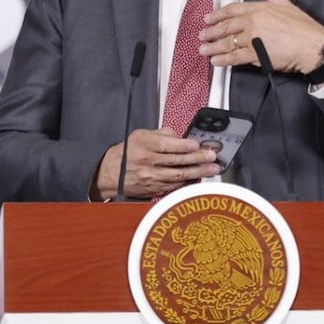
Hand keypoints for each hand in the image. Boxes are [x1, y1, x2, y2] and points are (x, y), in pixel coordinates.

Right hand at [91, 128, 220, 200]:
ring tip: (212, 169)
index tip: (197, 145)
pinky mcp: (154, 189)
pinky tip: (199, 179)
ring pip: (179, 176)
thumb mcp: (141, 135)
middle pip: (177, 161)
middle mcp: (148, 163)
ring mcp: (152, 178)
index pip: (167, 146)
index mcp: (145, 146)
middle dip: (197, 159)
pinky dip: (188, 182)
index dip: (184, 146)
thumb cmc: (127, 152)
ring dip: (198, 172)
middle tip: (212, 157)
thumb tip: (181, 137)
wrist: (111, 174)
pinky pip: (174, 186)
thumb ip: (162, 134)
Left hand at [200, 0, 323, 72]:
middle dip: (211, 31)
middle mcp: (253, 21)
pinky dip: (224, 60)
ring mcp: (253, 38)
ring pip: (228, 42)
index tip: (208, 18)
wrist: (313, 46)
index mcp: (260, 8)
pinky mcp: (256, 53)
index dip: (218, 14)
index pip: (233, 9)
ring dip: (213, 47)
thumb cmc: (304, 28)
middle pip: (226, 26)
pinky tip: (215, 62)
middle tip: (201, 35)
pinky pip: (235, 57)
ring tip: (203, 50)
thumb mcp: (288, 6)